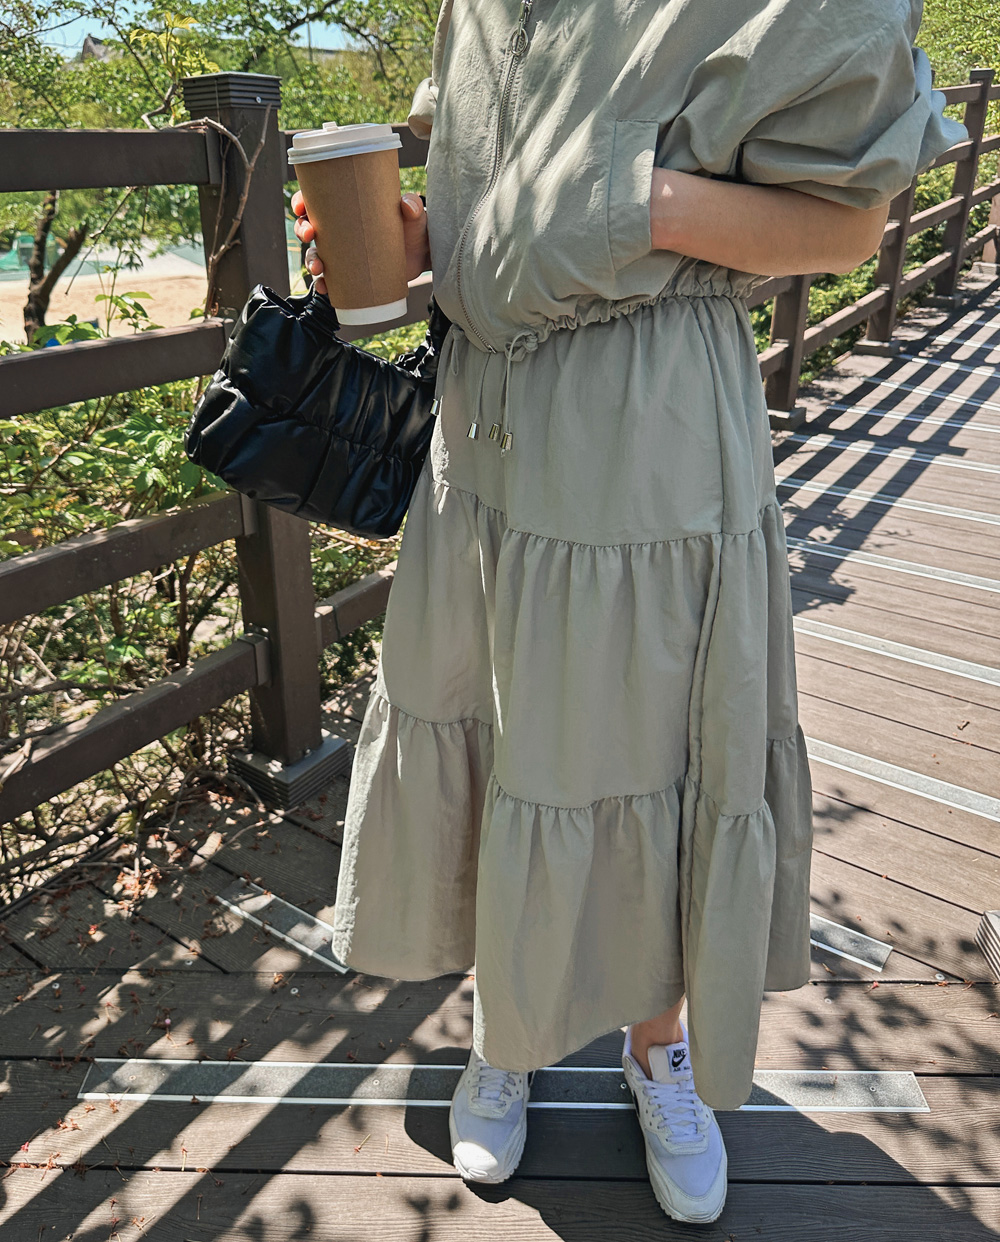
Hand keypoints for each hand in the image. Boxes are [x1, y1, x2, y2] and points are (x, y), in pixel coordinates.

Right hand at [291, 189, 431, 294]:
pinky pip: (331, 281)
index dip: (302, 202)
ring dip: (311, 261)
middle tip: (311, 234)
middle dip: (302, 230)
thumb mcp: (415, 216)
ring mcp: (344, 255)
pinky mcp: (351, 275)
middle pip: (310, 228)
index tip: (301, 206)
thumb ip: (413, 207)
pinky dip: (324, 285)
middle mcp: (341, 231)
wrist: (423, 257)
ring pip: (316, 255)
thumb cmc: (414, 229)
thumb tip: (407, 204)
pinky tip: (325, 287)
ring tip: (319, 267)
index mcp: (348, 210)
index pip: (317, 202)